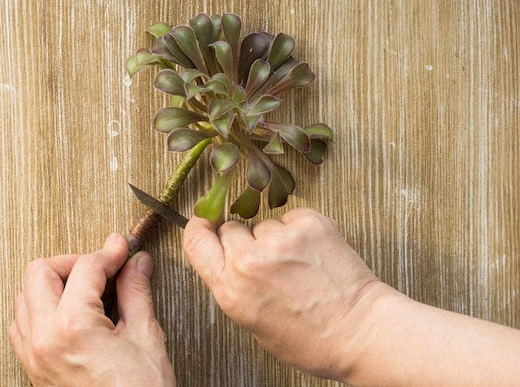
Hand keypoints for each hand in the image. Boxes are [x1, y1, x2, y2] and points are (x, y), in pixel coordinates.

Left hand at [8, 234, 175, 386]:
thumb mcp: (145, 338)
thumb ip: (136, 292)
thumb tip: (136, 265)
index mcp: (72, 327)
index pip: (85, 266)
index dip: (109, 252)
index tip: (122, 250)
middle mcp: (44, 339)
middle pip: (39, 271)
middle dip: (73, 262)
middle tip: (102, 267)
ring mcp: (34, 355)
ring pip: (25, 296)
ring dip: (54, 284)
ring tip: (87, 289)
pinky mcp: (34, 369)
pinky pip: (22, 325)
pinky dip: (42, 309)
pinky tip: (70, 313)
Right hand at [182, 207, 391, 380]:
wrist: (360, 331)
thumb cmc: (311, 338)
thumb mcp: (252, 321)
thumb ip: (232, 284)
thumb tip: (227, 254)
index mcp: (231, 289)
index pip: (195, 240)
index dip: (200, 228)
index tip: (207, 224)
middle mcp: (251, 261)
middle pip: (230, 228)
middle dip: (244, 241)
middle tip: (267, 261)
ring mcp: (281, 239)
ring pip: (263, 223)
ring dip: (275, 237)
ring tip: (297, 264)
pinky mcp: (309, 223)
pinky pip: (290, 217)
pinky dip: (299, 230)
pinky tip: (311, 254)